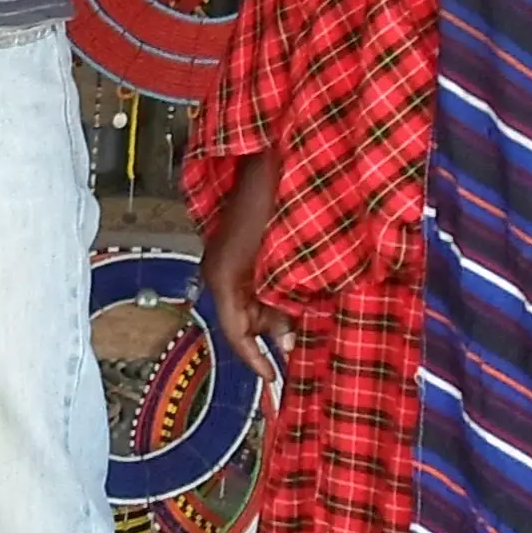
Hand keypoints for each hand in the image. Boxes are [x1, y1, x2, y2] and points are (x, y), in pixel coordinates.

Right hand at [198, 151, 284, 385]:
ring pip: (254, 301)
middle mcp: (220, 273)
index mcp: (223, 278)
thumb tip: (289, 338)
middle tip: (304, 344)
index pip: (236, 333)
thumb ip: (282, 301)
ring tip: (311, 317)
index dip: (255, 360)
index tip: (274, 379)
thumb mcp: (279, 259)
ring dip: (280, 312)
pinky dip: (279, 293)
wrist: (266, 153)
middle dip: (273, 334)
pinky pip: (257, 283)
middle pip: (245, 319)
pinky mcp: (241, 249)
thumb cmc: (272, 200)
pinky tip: (303, 294)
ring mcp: (228, 260)